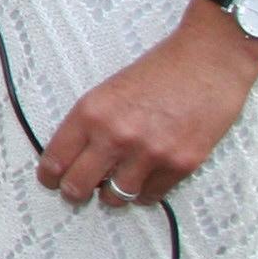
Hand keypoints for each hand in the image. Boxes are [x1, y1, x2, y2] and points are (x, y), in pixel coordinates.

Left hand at [37, 14, 257, 208]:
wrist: (208, 60)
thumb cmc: (160, 70)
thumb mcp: (109, 90)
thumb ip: (91, 123)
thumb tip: (76, 157)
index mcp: (91, 112)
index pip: (55, 159)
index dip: (49, 176)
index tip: (50, 180)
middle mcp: (116, 136)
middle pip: (78, 186)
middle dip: (74, 192)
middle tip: (77, 191)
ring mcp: (149, 153)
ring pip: (114, 198)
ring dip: (111, 195)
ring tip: (114, 185)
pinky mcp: (181, 164)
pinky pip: (150, 196)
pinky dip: (143, 193)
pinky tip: (143, 181)